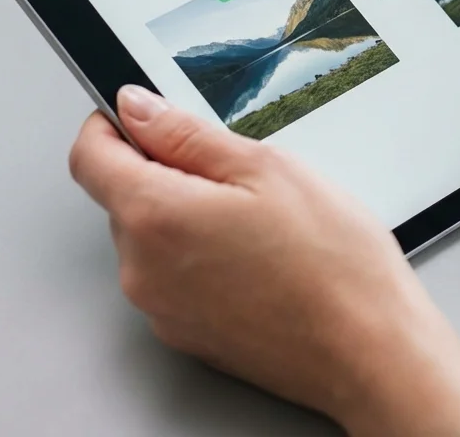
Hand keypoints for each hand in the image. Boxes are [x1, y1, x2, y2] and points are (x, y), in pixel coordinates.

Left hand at [69, 87, 459, 436]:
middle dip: (167, 171)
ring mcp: (162, 310)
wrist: (370, 351)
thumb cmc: (332, 264)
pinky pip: (176, 278)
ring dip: (189, 216)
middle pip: (125, 196)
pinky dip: (204, 258)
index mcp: (154, 216)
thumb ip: (185, 134)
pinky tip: (261, 257)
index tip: (140, 114)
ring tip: (262, 221)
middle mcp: (142, 270)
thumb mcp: (265, 167)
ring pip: (153, 238)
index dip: (110, 124)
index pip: (89, 156)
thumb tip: (136, 107)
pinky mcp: (186, 335)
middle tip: (238, 172)